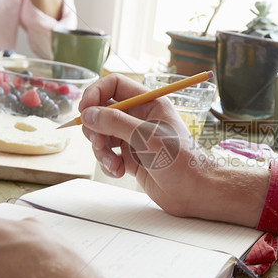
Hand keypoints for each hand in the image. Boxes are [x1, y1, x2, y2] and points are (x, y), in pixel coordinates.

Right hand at [78, 74, 269, 225]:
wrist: (194, 192)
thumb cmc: (180, 160)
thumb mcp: (145, 136)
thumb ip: (115, 122)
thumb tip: (88, 114)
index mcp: (149, 103)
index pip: (114, 85)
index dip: (95, 94)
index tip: (83, 110)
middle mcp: (140, 118)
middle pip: (102, 111)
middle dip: (95, 128)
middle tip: (99, 143)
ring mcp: (134, 138)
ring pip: (102, 136)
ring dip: (101, 150)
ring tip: (113, 164)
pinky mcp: (131, 159)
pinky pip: (108, 155)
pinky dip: (107, 164)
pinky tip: (118, 172)